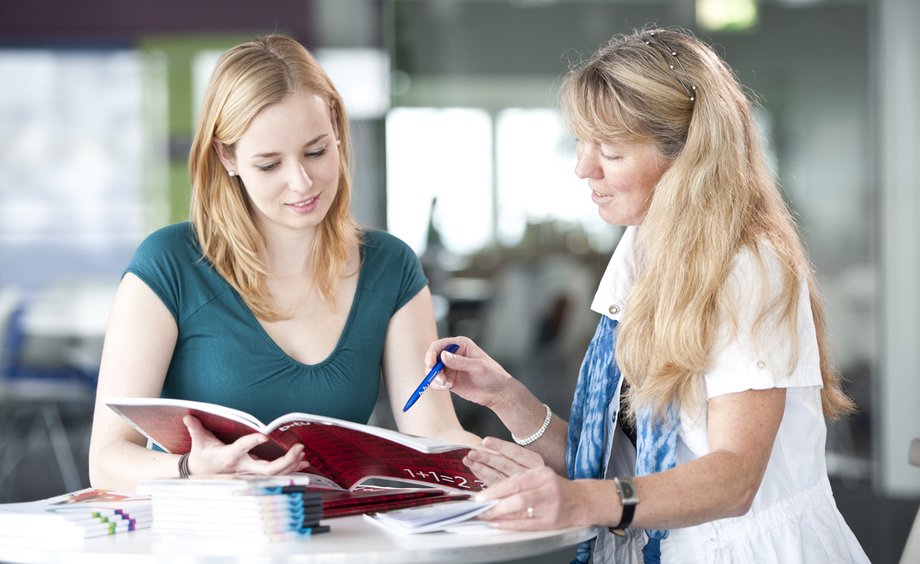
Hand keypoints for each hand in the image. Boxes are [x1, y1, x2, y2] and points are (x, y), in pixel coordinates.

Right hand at [183, 415, 309, 475]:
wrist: (201, 474)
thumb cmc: (202, 455)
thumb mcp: (199, 442)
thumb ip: (196, 429)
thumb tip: (187, 417)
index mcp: (228, 457)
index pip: (241, 448)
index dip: (252, 443)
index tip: (264, 436)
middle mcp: (242, 467)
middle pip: (266, 469)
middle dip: (285, 461)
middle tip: (298, 448)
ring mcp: (250, 473)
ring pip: (274, 474)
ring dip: (291, 464)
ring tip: (302, 452)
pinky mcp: (255, 475)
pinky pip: (276, 475)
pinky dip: (290, 469)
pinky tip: (303, 463)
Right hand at [424, 336, 515, 409]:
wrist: (498, 392)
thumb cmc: (493, 375)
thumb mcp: (478, 367)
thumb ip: (461, 362)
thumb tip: (443, 356)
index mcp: (460, 345)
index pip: (439, 345)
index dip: (432, 354)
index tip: (430, 364)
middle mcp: (453, 355)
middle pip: (432, 358)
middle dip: (431, 369)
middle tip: (438, 379)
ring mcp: (450, 368)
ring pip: (432, 371)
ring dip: (435, 378)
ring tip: (446, 384)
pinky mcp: (449, 380)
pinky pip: (436, 382)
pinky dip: (437, 385)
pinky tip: (448, 387)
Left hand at [464, 436, 544, 485]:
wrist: (547, 491)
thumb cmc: (538, 472)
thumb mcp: (532, 460)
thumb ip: (514, 454)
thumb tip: (487, 443)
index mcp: (534, 461)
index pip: (515, 452)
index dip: (500, 446)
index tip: (485, 441)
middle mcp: (528, 473)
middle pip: (505, 464)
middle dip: (486, 458)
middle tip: (472, 453)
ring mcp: (520, 487)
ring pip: (498, 476)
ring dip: (481, 468)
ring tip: (468, 460)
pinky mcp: (513, 496)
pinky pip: (495, 486)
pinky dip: (483, 478)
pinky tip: (475, 470)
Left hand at [474, 466, 597, 530]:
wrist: (581, 500)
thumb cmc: (555, 488)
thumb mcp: (539, 477)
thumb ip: (518, 481)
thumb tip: (491, 491)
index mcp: (541, 473)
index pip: (515, 481)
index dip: (495, 489)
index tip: (479, 496)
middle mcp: (547, 488)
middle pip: (517, 495)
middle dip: (495, 503)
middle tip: (479, 508)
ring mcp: (550, 506)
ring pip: (521, 510)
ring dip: (500, 514)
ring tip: (485, 516)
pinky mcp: (550, 521)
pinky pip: (526, 524)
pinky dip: (509, 524)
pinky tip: (498, 524)